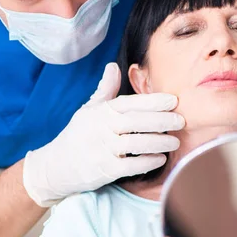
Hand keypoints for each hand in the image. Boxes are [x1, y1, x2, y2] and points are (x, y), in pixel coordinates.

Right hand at [23, 63, 184, 206]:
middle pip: (136, 122)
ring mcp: (102, 149)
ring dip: (158, 142)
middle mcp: (101, 128)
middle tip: (181, 120)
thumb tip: (113, 66)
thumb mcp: (88, 110)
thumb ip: (105, 90)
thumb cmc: (76, 136)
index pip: (129, 103)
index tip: (173, 100)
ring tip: (175, 141)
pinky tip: (160, 158)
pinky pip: (130, 165)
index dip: (152, 101)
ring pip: (136, 143)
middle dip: (161, 120)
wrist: (55, 167)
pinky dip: (147, 162)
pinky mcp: (104, 170)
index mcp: (101, 111)